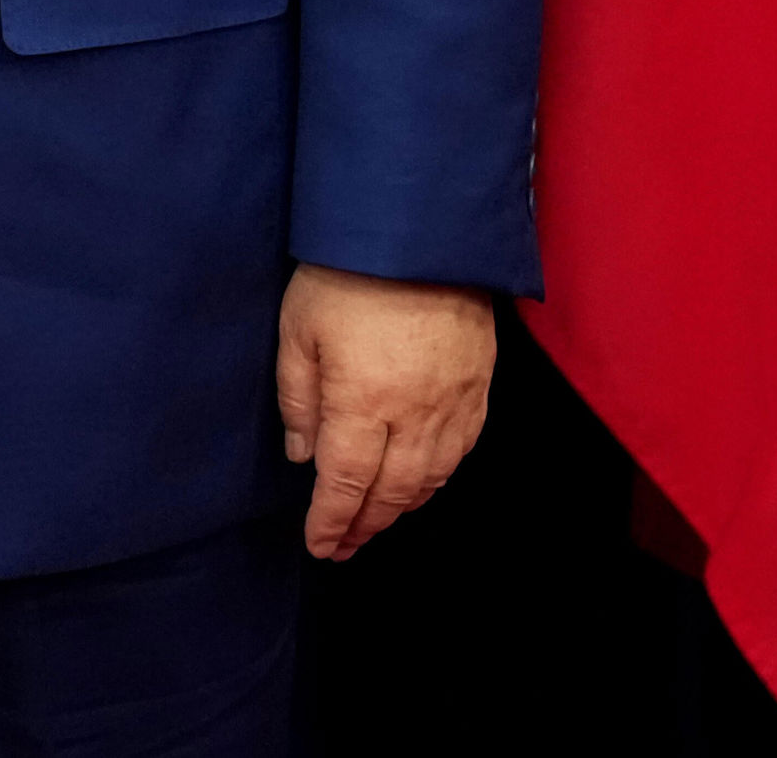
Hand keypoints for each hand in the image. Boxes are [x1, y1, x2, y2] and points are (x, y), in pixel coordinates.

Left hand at [276, 263, 496, 559]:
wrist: (421, 231)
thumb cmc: (346, 275)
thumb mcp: (297, 330)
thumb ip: (298, 398)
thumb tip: (303, 456)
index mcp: (361, 404)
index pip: (344, 484)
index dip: (331, 522)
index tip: (319, 546)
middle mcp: (413, 414)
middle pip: (391, 491)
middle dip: (365, 525)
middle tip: (345, 547)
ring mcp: (453, 402)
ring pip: (430, 478)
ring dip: (401, 508)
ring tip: (377, 522)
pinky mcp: (479, 385)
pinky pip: (462, 450)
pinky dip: (439, 478)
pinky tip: (422, 483)